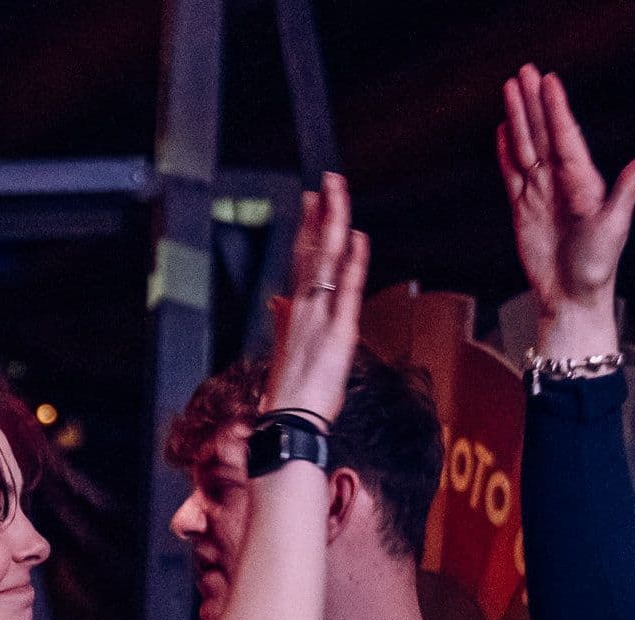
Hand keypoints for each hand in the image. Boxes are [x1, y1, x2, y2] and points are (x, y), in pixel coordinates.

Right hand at [261, 172, 370, 424]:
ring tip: (338, 192)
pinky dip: (353, 262)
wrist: (290, 423)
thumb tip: (277, 302)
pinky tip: (357, 237)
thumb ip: (283, 322)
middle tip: (328, 181)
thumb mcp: (285, 351)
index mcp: (294, 312)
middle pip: (312, 251)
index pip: (301, 261)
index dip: (307, 230)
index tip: (312, 202)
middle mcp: (304, 308)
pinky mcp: (339, 333)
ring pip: (326, 261)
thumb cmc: (291, 396)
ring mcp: (320, 317)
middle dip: (321, 214)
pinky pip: (347, 289)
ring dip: (334, 224)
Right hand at [496, 65, 634, 350]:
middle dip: (533, 103)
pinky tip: (503, 130)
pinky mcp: (523, 209)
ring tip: (510, 88)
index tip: (549, 82)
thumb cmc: (597, 268)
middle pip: (544, 134)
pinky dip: (506, 152)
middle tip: (524, 71)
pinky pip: (512, 173)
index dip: (556, 110)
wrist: (571, 299)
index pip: (567, 138)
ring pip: (526, 147)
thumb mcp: (615, 226)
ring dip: (518, 119)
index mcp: (584, 182)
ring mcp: (540, 194)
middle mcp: (562, 183)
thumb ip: (628, 187)